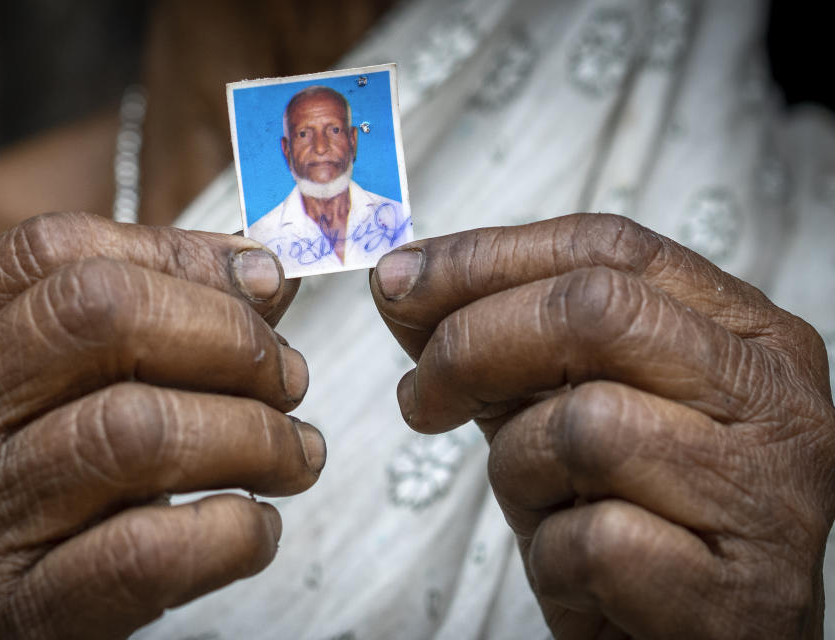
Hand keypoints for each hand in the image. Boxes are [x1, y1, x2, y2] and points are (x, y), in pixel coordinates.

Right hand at [0, 212, 323, 638]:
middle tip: (287, 375)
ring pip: (140, 431)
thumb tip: (264, 276)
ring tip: (294, 451)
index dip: (182, 253)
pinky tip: (255, 523)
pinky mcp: (18, 612)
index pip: (56, 252)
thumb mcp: (41, 390)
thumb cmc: (15, 492)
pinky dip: (234, 530)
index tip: (264, 279)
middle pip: (103, 317)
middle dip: (230, 337)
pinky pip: (151, 551)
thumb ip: (142, 319)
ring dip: (255, 434)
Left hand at [371, 214, 834, 638]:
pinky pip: (594, 538)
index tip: (400, 279)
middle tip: (421, 396)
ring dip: (519, 470)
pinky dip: (551, 555)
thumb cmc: (633, 517)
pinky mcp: (737, 589)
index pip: (608, 248)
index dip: (487, 255)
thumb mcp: (561, 407)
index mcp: (743, 333)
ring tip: (539, 503)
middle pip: (594, 311)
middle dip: (471, 344)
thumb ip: (494, 339)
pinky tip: (577, 568)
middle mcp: (773, 397)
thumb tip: (400, 280)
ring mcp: (767, 494)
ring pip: (586, 425)